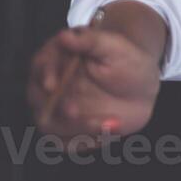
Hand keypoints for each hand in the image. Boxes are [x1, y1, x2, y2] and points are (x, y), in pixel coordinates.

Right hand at [26, 24, 159, 152]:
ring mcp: (58, 112)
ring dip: (75, 130)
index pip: (40, 67)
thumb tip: (65, 36)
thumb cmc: (126, 59)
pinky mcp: (70, 131)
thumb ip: (90, 40)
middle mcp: (50, 89)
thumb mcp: (114, 46)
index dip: (44, 76)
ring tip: (110, 124)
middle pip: (40, 103)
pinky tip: (108, 133)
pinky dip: (85, 143)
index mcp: (56, 61)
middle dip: (55, 110)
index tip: (52, 84)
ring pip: (52, 127)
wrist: (141, 85)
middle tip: (75, 110)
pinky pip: (67, 143)